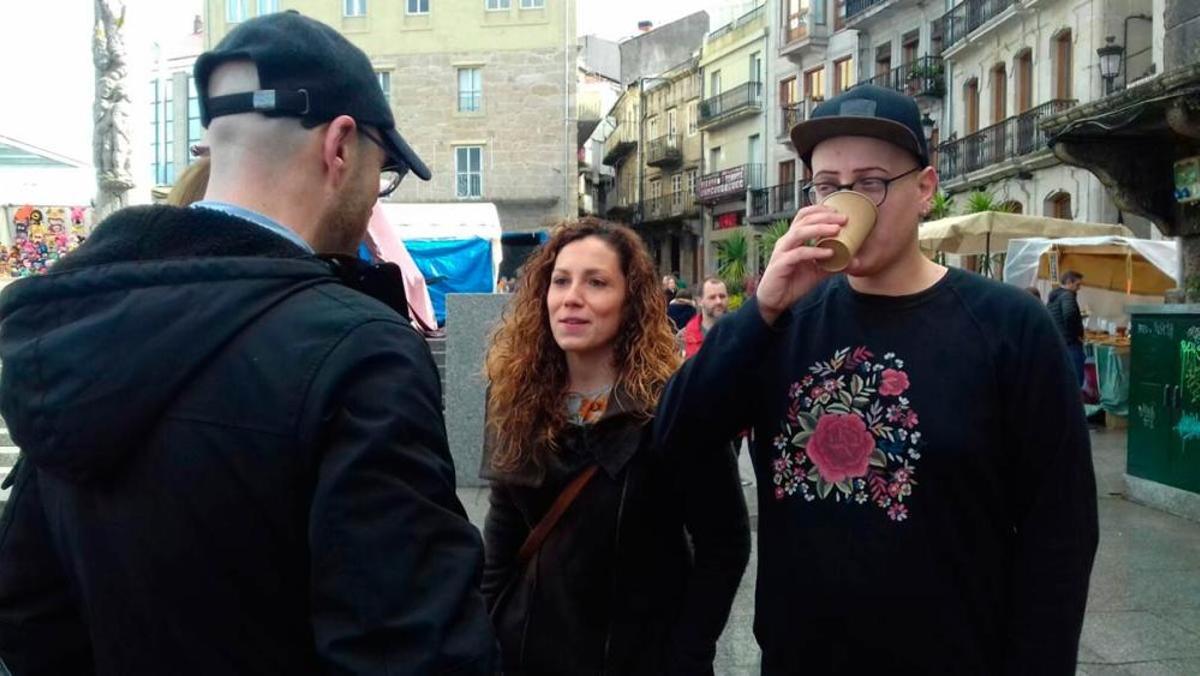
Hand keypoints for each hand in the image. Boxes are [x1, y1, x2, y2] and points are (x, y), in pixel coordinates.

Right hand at [756, 206, 844, 325]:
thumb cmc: (793, 282)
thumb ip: (833, 264)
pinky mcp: (781, 264)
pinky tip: (828, 253)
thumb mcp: (817, 271)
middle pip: (804, 220)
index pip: (803, 216)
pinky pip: (799, 254)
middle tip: (843, 219)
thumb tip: (854, 261)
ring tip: (837, 230)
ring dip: (819, 229)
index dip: (819, 210)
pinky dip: (815, 251)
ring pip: (799, 232)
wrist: (776, 301)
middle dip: (824, 217)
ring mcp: (782, 251)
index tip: (837, 211)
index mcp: (793, 239)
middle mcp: (786, 241)